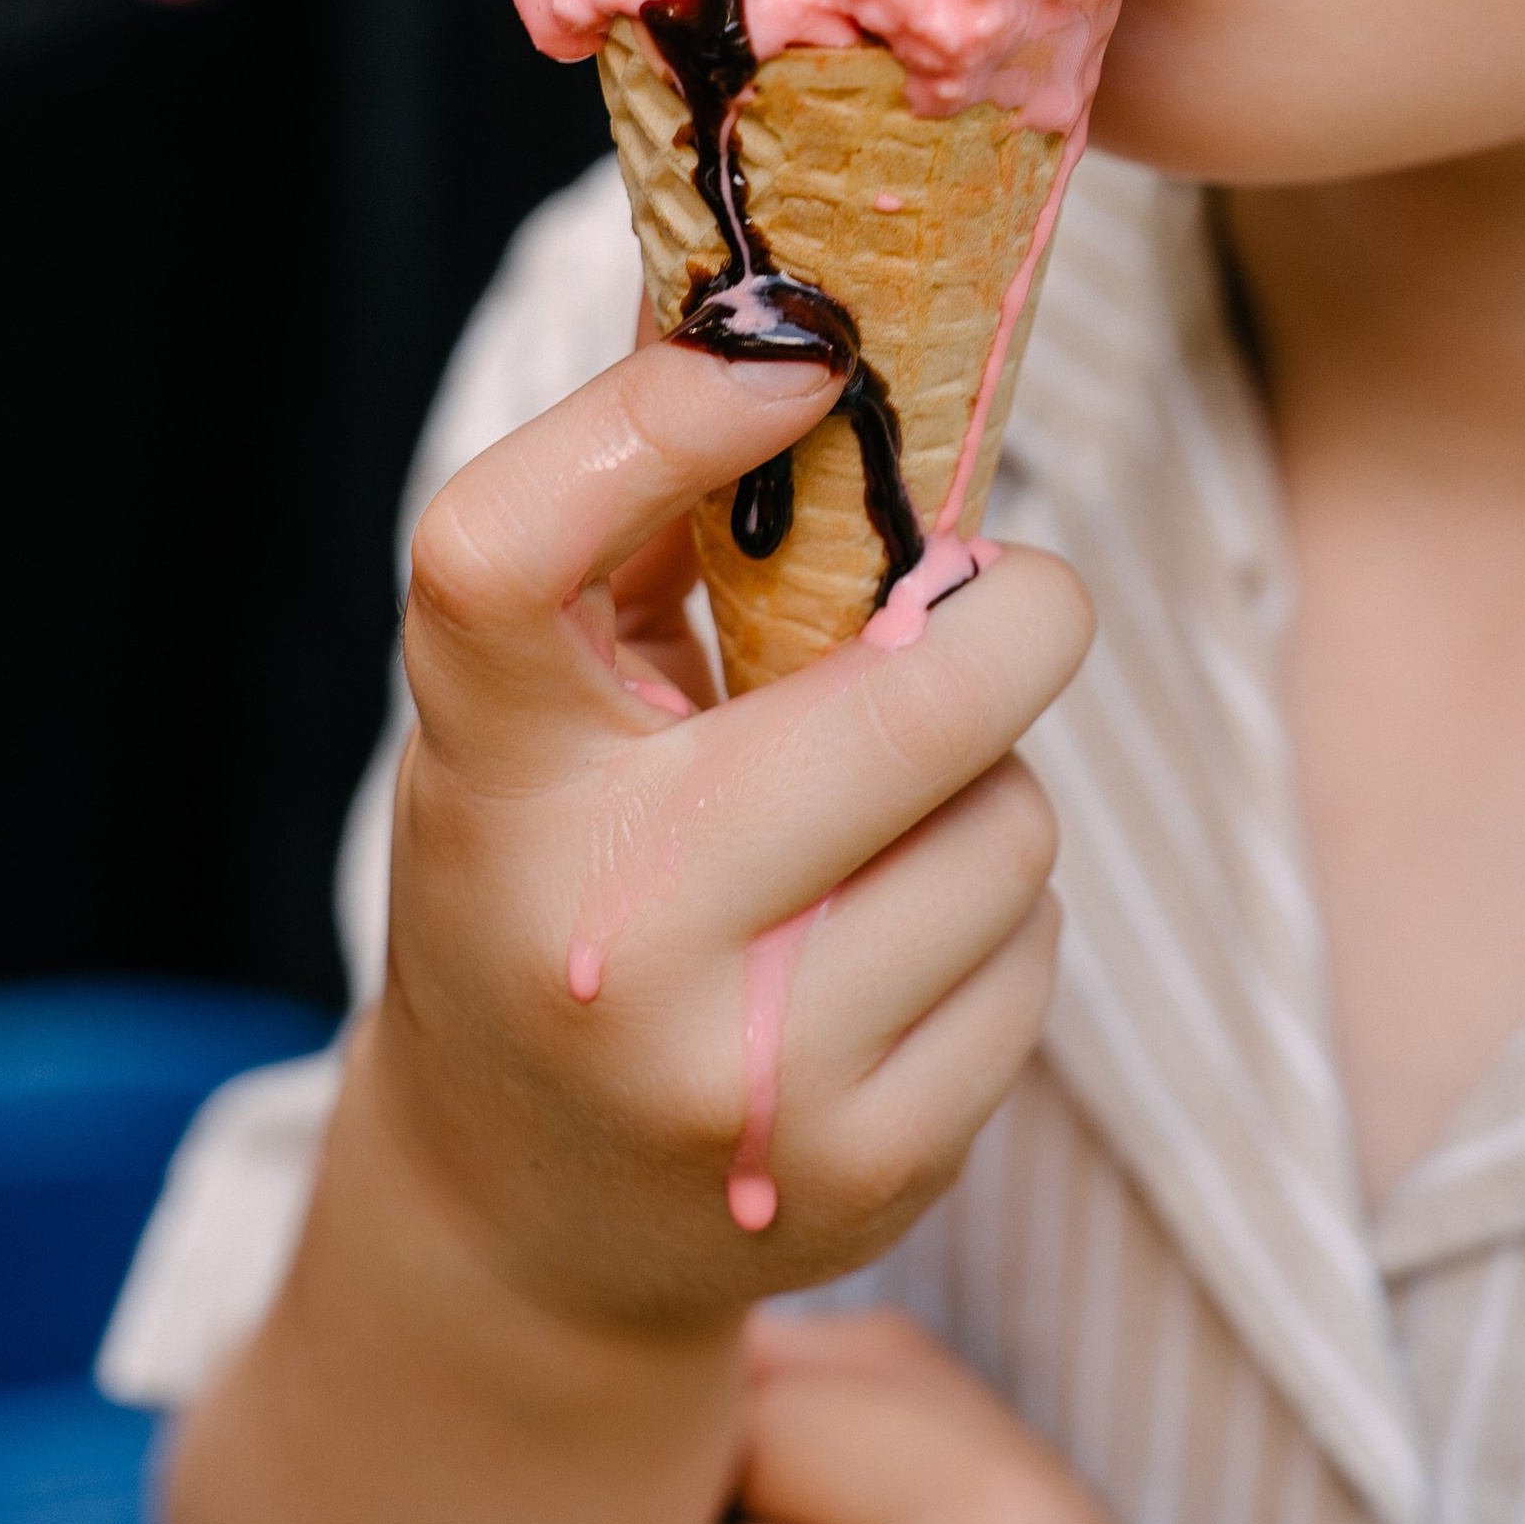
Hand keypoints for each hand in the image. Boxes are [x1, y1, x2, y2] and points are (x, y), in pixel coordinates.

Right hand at [369, 338, 1089, 1341]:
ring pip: (1011, 825)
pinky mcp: (862, 1172)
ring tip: (891, 821)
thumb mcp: (540, 707)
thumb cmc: (556, 878)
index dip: (655, 419)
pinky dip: (998, 921)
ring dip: (989, 788)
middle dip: (1009, 614)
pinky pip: (1037, 957)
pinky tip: (897, 948)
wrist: (526, 1212)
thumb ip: (636, 515)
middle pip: (913, 696)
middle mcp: (596, 932)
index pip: (504, 555)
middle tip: (997, 595)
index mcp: (487, 774)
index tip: (797, 358)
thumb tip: (792, 312)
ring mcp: (739, 1074)